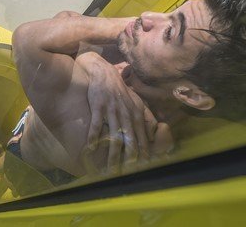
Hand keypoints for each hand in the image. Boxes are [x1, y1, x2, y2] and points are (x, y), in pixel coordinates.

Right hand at [77, 52, 151, 173]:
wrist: (103, 72)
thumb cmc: (119, 89)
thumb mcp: (136, 101)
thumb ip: (145, 117)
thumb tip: (153, 132)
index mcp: (136, 114)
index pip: (142, 138)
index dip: (142, 154)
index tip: (143, 168)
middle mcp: (126, 113)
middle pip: (130, 140)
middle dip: (129, 159)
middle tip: (127, 174)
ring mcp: (112, 110)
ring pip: (114, 136)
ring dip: (112, 154)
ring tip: (110, 169)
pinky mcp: (99, 106)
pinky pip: (96, 124)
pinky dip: (94, 137)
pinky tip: (91, 148)